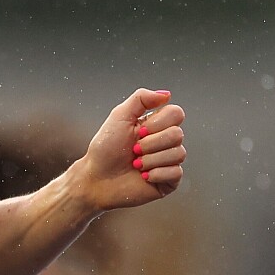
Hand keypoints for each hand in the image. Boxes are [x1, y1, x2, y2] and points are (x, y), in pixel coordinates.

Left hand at [78, 89, 185, 210]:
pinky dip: (156, 174)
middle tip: (134, 150)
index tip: (137, 132)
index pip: (176, 114)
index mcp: (155, 125)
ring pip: (178, 153)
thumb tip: (166, 94)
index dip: (157, 123)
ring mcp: (168, 161)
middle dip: (150, 143)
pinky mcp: (168, 181)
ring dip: (151, 159)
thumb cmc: (104, 149)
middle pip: (178, 134)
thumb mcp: (119, 116)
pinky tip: (143, 176)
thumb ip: (141, 99)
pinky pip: (176, 173)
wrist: (96, 178)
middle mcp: (164, 142)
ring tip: (136, 164)